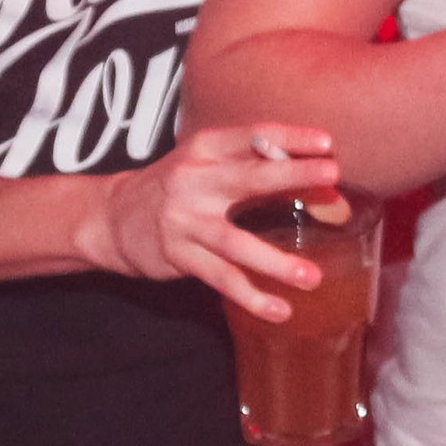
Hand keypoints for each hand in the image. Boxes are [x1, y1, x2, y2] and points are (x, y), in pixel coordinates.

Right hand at [86, 122, 349, 319]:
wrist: (113, 217)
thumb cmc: (177, 188)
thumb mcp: (208, 166)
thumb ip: (258, 170)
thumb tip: (324, 187)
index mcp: (206, 149)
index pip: (253, 135)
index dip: (291, 137)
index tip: (327, 142)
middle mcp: (194, 180)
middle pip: (248, 178)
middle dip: (292, 175)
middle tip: (332, 176)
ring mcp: (183, 220)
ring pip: (235, 243)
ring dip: (275, 261)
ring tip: (312, 277)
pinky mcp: (177, 255)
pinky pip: (220, 278)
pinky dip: (251, 296)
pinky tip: (279, 310)